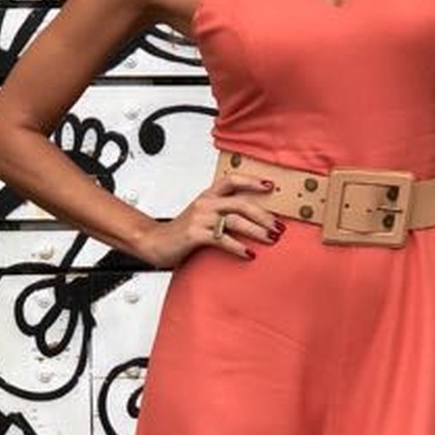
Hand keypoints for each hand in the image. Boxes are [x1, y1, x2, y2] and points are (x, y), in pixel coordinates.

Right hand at [134, 177, 279, 268]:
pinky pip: (222, 239)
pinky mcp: (195, 234)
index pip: (232, 180)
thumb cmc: (182, 232)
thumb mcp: (202, 215)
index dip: (252, 181)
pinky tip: (249, 253)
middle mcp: (205, 203)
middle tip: (278, 227)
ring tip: (271, 239)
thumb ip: (221, 212)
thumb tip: (250, 219)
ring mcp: (200, 218)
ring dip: (257, 230)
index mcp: (208, 195)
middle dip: (263, 215)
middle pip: (241, 204)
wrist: (155, 242)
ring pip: (235, 220)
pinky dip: (238, 247)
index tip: (270, 186)